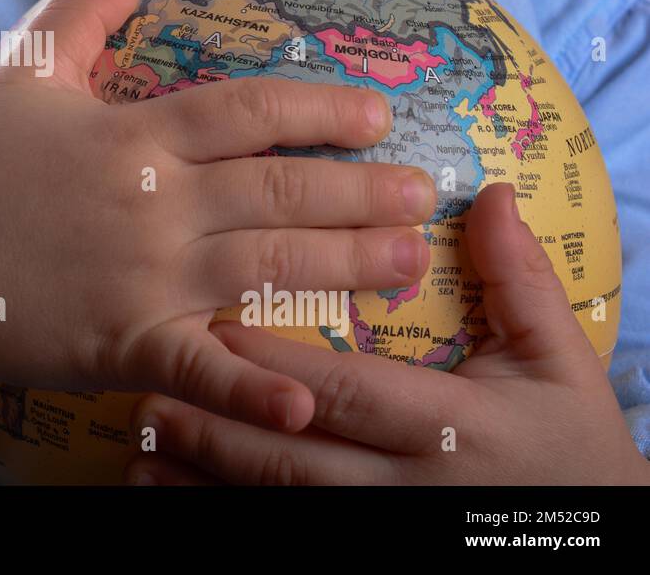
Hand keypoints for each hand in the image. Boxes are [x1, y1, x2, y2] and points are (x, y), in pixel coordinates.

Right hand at [0, 0, 436, 431]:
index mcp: (136, 135)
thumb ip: (80, 9)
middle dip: (359, 190)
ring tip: (405, 262)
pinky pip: (198, 366)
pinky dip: (251, 386)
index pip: (249, 111)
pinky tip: (306, 399)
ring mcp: (141, 277)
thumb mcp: (23, 71)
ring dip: (345, 265)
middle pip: (278, 190)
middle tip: (420, 192)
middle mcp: (153, 203)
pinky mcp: (122, 343)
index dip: (320, 109)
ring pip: (265, 267)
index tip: (375, 113)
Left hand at [124, 182, 649, 484]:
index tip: (215, 327)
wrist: (590, 535)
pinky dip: (214, 513)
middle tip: (152, 387)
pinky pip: (278, 535)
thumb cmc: (570, 440)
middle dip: (219, 425)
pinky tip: (161, 490)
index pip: (347, 391)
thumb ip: (518, 280)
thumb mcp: (559, 361)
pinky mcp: (363, 544)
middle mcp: (404, 484)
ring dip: (204, 474)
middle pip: (293, 458)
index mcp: (448, 425)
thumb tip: (485, 195)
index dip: (276, 363)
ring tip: (145, 438)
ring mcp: (379, 524)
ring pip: (276, 504)